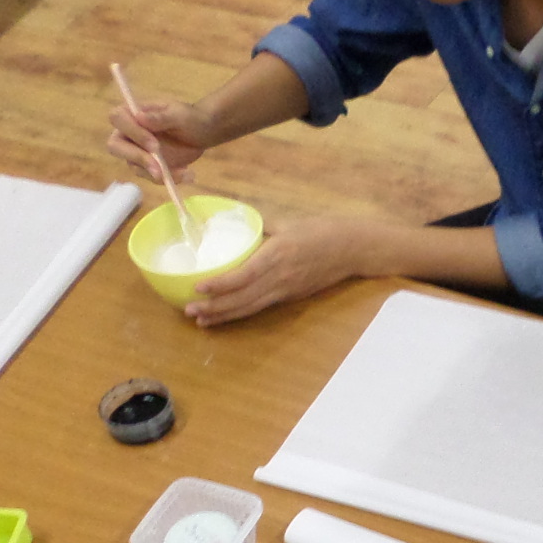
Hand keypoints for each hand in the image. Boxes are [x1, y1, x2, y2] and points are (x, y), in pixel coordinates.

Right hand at [106, 97, 218, 182]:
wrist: (203, 133)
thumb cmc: (190, 118)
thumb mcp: (179, 115)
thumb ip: (160, 117)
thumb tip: (139, 117)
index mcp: (134, 113)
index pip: (117, 118)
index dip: (132, 133)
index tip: (154, 145)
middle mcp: (129, 132)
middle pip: (115, 146)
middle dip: (137, 158)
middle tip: (159, 168)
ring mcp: (137, 151)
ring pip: (134, 166)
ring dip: (157, 173)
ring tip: (184, 172)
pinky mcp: (147, 166)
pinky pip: (150, 177)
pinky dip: (168, 178)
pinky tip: (186, 174)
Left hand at [186, 217, 394, 327]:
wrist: (353, 249)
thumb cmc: (321, 230)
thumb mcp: (287, 222)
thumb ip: (259, 226)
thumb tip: (234, 224)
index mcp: (277, 255)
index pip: (243, 275)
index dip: (220, 284)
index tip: (198, 288)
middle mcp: (280, 277)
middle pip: (243, 298)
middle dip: (215, 307)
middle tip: (189, 311)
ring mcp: (286, 290)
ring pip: (250, 307)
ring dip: (224, 316)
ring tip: (201, 321)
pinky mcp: (291, 297)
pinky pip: (261, 306)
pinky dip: (240, 312)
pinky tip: (225, 315)